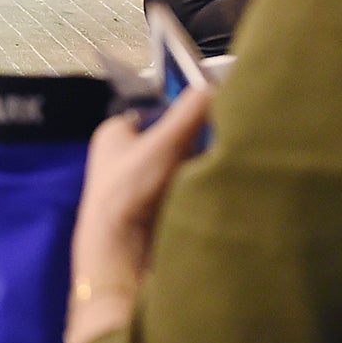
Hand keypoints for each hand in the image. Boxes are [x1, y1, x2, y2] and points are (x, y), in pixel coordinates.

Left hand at [64, 87, 212, 342]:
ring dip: (201, 168)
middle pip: (175, 138)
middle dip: (198, 141)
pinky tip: (215, 190)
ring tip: (225, 166)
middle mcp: (124, 157)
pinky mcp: (153, 210)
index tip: (217, 113)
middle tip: (226, 141)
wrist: (119, 256)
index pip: (159, 110)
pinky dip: (199, 189)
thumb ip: (190, 112)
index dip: (187, 111)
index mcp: (115, 133)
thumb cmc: (128, 193)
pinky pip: (185, 190)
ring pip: (183, 166)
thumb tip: (215, 86)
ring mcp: (139, 185)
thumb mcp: (162, 143)